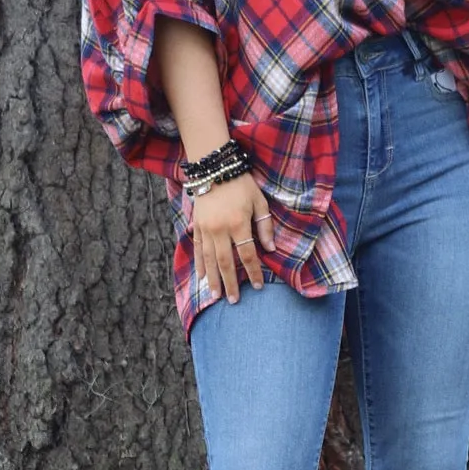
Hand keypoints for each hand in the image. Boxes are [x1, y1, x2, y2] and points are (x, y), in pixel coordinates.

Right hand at [192, 173, 274, 302]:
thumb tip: (271, 248)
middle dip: (230, 283)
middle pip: (226, 263)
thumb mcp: (259, 201)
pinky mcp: (197, 226)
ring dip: (213, 279)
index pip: (248, 255)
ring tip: (215, 296)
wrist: (214, 168)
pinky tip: (201, 277)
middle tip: (233, 301)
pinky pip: (198, 250)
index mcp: (239, 224)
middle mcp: (221, 230)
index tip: (257, 286)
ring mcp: (206, 229)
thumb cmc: (242, 184)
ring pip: (209, 260)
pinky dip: (199, 265)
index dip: (253, 272)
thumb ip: (264, 226)